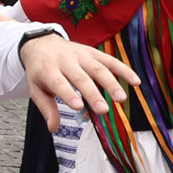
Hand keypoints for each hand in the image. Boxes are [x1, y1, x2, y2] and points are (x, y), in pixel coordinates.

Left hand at [19, 33, 137, 130]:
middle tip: (103, 110)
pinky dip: (124, 70)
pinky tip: (135, 81)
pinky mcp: (93, 52)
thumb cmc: (40, 71)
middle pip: (81, 78)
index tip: (78, 106)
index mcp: (47, 70)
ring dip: (111, 83)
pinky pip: (110, 60)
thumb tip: (53, 128)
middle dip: (92, 94)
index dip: (68, 94)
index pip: (58, 83)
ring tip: (121, 99)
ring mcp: (80, 55)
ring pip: (98, 69)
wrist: (41, 44)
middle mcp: (65, 61)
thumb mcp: (36, 89)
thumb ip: (46, 108)